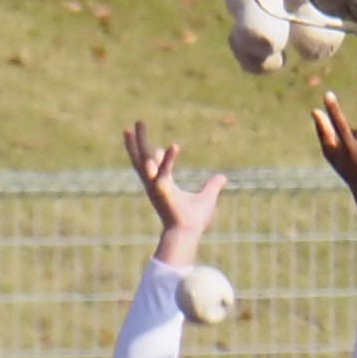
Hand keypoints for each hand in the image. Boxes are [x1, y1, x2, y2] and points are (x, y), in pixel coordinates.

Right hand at [123, 118, 226, 266]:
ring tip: (137, 124)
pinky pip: (164, 171)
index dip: (157, 157)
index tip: (157, 147)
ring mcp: (155, 186)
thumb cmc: (194, 220)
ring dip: (139, 141)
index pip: (155, 166)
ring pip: (144, 159)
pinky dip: (169, 159)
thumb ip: (213, 186)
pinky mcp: (161, 190)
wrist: (188, 233)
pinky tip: (174, 145)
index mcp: (163, 185)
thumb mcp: (206, 198)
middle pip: (141, 158)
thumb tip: (222, 178)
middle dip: (137, 141)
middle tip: (134, 124)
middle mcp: (155, 184)